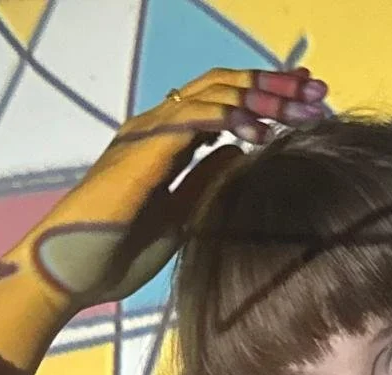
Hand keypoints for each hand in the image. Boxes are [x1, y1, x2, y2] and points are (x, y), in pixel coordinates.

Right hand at [0, 67, 326, 374]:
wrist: (72, 271)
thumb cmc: (119, 254)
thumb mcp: (182, 218)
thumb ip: (208, 183)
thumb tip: (241, 154)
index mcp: (167, 142)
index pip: (224, 103)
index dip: (267, 98)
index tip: (308, 104)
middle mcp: (158, 127)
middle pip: (225, 87)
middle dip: (275, 86)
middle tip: (318, 92)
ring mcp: (149, 133)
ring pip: (214, 93)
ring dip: (262, 96)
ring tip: (301, 108)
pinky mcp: (144, 149)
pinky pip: (192, 117)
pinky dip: (229, 117)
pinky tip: (260, 131)